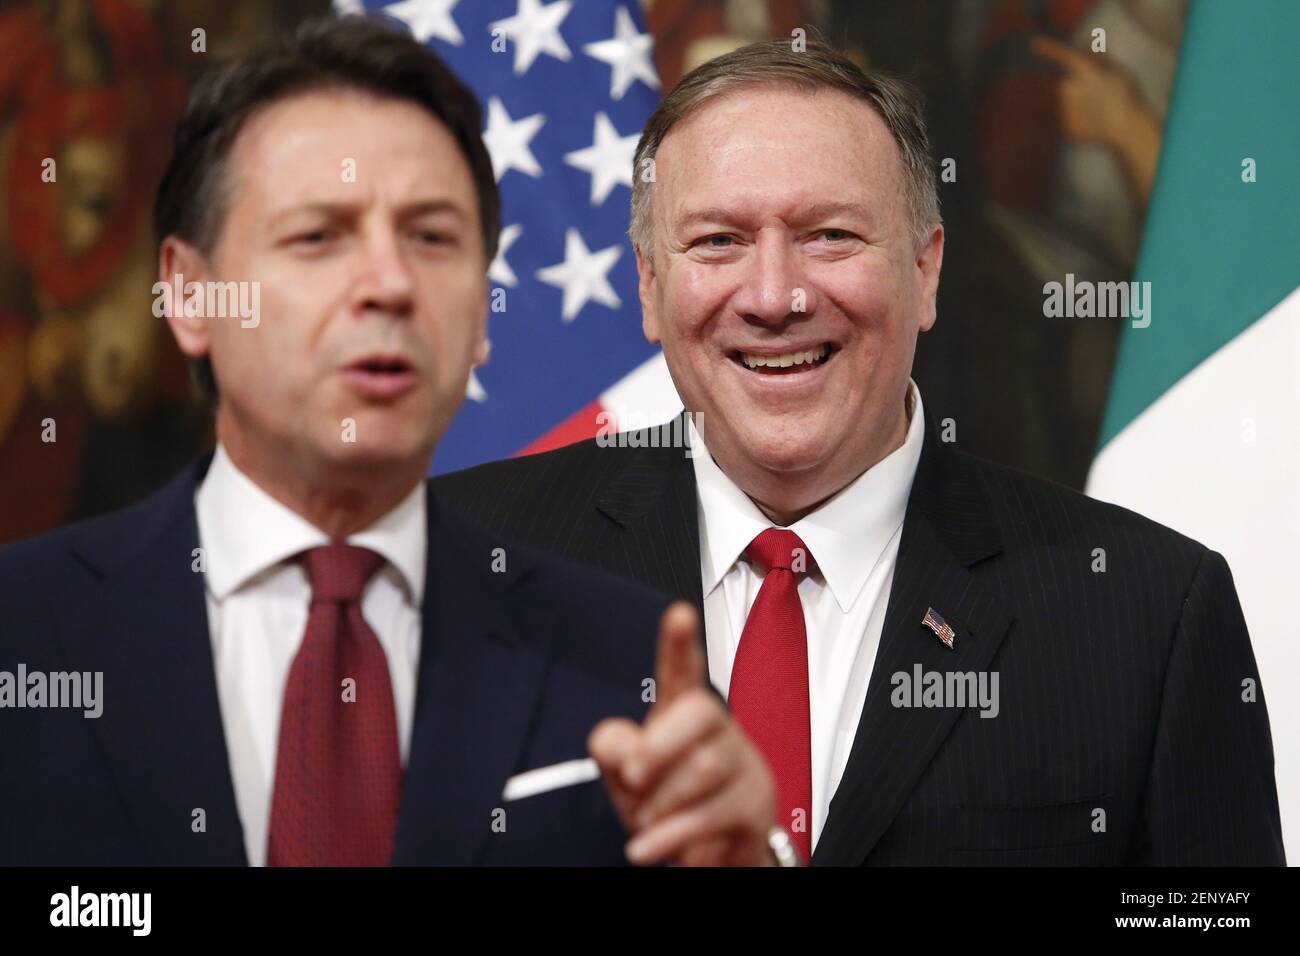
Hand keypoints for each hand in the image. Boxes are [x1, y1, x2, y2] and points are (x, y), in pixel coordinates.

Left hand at [588, 601, 777, 865]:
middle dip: (660, 745)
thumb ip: (613, 751)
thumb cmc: (666, 802)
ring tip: (643, 823)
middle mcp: (717, 728)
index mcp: (681, 712)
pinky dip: (671, 836)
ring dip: (662, 801)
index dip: (679, 643)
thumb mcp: (626, 778)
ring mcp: (742, 763)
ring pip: (706, 766)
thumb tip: (621, 743)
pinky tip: (644, 850)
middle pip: (700, 711)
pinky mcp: (755, 803)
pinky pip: (712, 814)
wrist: (711, 854)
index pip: (682, 671)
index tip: (679, 613)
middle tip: (631, 776)